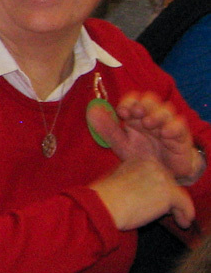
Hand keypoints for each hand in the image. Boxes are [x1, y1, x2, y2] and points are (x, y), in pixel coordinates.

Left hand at [89, 93, 204, 183]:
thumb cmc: (141, 154)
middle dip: (143, 104)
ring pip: (166, 110)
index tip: (121, 112)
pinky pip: (180, 126)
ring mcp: (167, 124)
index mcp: (136, 116)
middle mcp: (151, 116)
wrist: (161, 172)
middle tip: (136, 113)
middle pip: (150, 100)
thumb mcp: (121, 143)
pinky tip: (164, 133)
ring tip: (148, 124)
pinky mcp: (180, 136)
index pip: (133, 100)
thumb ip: (107, 128)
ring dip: (156, 114)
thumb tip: (91, 110)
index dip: (128, 102)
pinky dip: (172, 127)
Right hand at [89, 154, 194, 230]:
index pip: (156, 172)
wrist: (102, 206)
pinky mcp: (169, 193)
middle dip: (167, 196)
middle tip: (167, 211)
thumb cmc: (102, 198)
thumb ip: (132, 179)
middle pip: (168, 181)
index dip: (158, 186)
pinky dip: (186, 213)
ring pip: (176, 193)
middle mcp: (154, 164)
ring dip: (177, 207)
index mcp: (139, 159)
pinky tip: (184, 222)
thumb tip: (146, 191)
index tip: (157, 198)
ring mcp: (162, 177)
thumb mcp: (115, 179)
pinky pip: (184, 204)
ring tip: (179, 218)